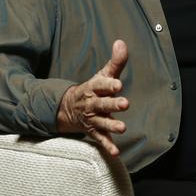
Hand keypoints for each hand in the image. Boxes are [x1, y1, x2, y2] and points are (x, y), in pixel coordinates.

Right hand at [57, 39, 128, 155]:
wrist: (69, 108)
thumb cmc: (93, 90)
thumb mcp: (102, 75)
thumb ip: (115, 62)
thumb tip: (122, 42)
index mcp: (94, 88)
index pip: (101, 85)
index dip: (109, 84)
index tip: (118, 84)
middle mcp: (92, 104)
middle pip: (102, 104)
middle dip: (113, 104)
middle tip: (125, 104)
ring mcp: (92, 119)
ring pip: (102, 122)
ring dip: (112, 125)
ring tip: (122, 128)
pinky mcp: (94, 131)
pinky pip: (100, 140)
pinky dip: (107, 146)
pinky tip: (116, 152)